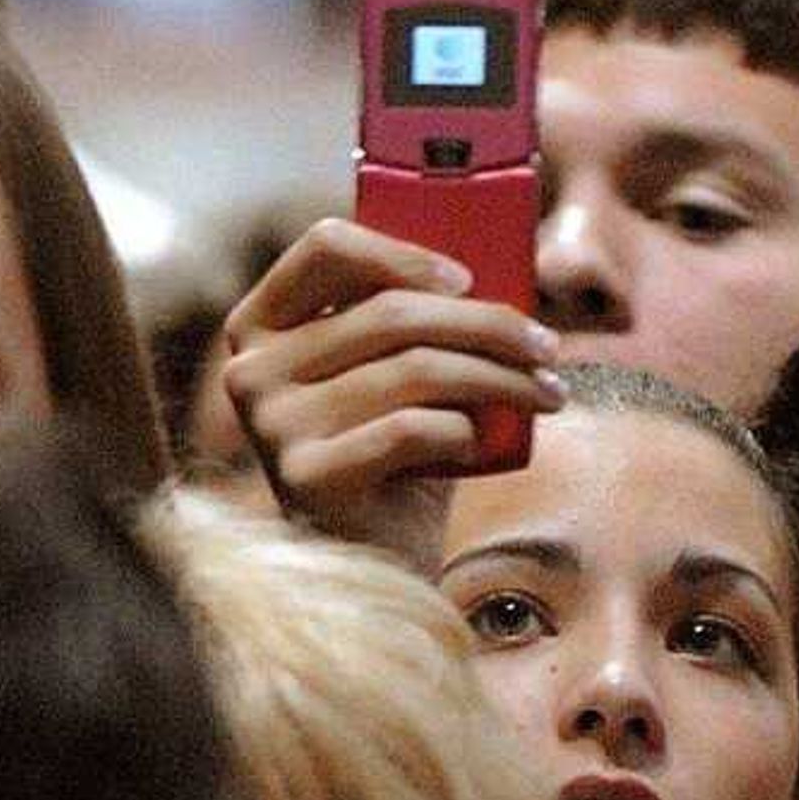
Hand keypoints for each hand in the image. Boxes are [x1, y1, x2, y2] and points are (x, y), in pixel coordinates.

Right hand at [216, 217, 562, 572]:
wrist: (371, 552)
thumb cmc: (392, 447)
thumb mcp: (388, 369)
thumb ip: (404, 318)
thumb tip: (503, 261)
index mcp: (259, 324)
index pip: (324, 247)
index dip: (404, 252)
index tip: (469, 280)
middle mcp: (250, 369)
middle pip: (391, 312)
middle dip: (489, 324)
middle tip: (547, 347)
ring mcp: (271, 424)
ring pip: (413, 370)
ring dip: (501, 379)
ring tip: (548, 394)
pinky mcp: (305, 476)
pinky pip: (412, 430)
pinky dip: (464, 432)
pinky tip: (482, 443)